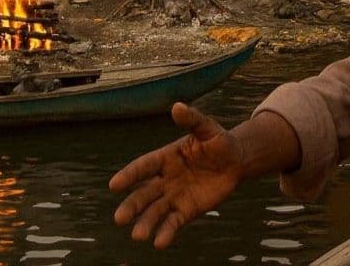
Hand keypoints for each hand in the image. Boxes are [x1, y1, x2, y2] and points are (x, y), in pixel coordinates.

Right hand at [110, 102, 244, 248]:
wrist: (236, 162)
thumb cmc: (219, 142)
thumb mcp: (208, 129)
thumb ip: (193, 120)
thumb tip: (177, 106)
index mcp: (165, 157)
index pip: (144, 166)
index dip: (129, 175)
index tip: (114, 185)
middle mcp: (165, 178)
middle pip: (144, 193)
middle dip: (132, 205)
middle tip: (119, 219)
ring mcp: (174, 196)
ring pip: (156, 211)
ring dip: (146, 223)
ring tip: (138, 236)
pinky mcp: (186, 210)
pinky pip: (174, 222)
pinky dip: (166, 232)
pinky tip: (159, 243)